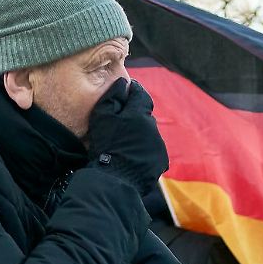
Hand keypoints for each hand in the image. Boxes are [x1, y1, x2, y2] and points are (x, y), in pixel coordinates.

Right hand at [88, 79, 168, 194]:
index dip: (132, 92)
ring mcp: (159, 145)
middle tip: (120, 125)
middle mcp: (153, 127)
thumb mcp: (102, 116)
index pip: (140, 94)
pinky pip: (153, 151)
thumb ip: (114, 96)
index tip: (125, 93)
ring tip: (124, 146)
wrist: (114, 181)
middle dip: (135, 117)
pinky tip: (131, 158)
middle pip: (145, 116)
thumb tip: (124, 82)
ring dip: (140, 136)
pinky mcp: (161, 161)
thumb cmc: (105, 146)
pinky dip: (144, 152)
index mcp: (139, 113)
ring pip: (149, 134)